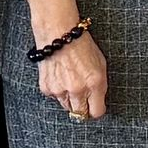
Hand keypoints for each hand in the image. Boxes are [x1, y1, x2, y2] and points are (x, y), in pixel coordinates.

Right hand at [24, 0, 107, 120]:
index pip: (96, 112)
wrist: (59, 33)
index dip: (96, 110)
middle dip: (82, 107)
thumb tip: (97, 101)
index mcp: (94, 83)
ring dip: (70, 98)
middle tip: (83, 96)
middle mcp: (77, 89)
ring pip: (66, 106)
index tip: (95, 107)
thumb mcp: (100, 64)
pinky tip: (60, 76)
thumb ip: (100, 85)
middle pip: (80, 113)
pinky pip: (55, 97)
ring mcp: (60, 90)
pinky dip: (58, 90)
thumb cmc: (81, 45)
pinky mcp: (47, 88)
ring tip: (70, 80)